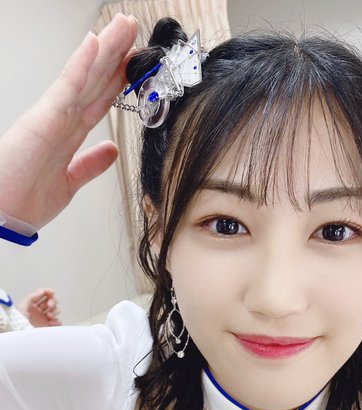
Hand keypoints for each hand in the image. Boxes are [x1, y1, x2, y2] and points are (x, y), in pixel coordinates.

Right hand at [0, 13, 136, 228]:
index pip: (98, 100)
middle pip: (94, 81)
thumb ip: (91, 164)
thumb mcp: (70, 182)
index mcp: (67, 134)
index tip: (134, 63)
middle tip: (132, 27)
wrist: (4, 217)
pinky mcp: (43, 120)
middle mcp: (61, 121)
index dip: (117, 80)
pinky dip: (81, 65)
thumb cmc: (25, 200)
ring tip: (123, 26)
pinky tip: (94, 44)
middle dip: (115, 55)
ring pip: (85, 77)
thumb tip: (111, 152)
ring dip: (105, 50)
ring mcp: (52, 117)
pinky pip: (67, 88)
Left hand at [17, 288, 60, 326]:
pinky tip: (52, 322)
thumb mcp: (22, 306)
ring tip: (49, 316)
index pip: (43, 295)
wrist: (21, 335)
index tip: (52, 293)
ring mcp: (45, 319)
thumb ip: (32, 297)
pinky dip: (57, 321)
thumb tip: (42, 291)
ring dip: (55, 311)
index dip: (48, 292)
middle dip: (53, 302)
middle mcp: (39, 311)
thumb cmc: (18, 322)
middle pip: (52, 301)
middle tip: (49, 305)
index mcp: (33, 305)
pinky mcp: (48, 327)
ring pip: (56, 310)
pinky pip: (58, 322)